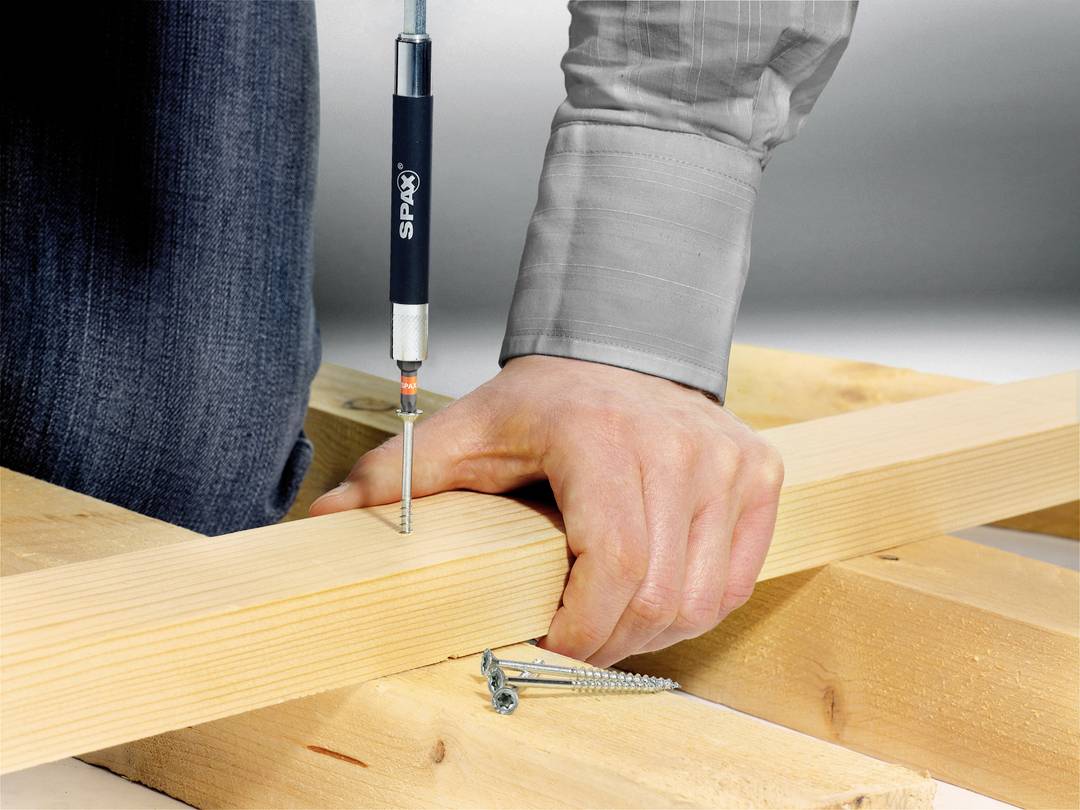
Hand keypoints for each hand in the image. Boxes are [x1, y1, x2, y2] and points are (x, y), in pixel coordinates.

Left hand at [309, 355, 783, 666]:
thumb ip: (395, 477)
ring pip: (701, 596)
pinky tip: (654, 591)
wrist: (620, 349)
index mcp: (601, 437)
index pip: (612, 566)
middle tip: (569, 641)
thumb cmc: (547, 397)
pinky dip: (694, 604)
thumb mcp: (464, 429)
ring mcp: (727, 461)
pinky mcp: (757, 475)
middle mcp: (678, 447)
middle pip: (658, 594)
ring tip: (607, 618)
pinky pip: (735, 578)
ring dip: (650, 630)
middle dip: (607, 641)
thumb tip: (324, 524)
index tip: (546, 643)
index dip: (580, 630)